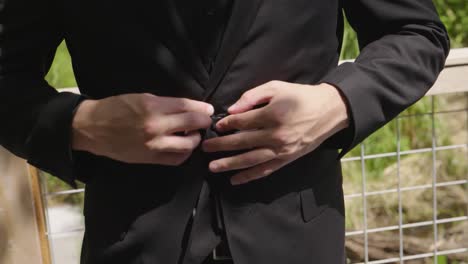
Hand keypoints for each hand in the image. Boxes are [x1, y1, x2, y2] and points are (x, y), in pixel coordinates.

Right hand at [72, 93, 213, 164]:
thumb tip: (188, 108)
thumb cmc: (116, 108)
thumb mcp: (142, 98)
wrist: (93, 128)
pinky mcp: (150, 159)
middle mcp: (156, 126)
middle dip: (203, 122)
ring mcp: (154, 145)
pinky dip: (184, 153)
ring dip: (195, 139)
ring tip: (193, 134)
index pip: (187, 107)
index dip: (202, 108)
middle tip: (205, 121)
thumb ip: (166, 104)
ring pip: (188, 145)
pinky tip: (183, 147)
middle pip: (192, 124)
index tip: (208, 109)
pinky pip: (176, 159)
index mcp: (153, 107)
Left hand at [202, 81, 348, 184]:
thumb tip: (232, 109)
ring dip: (230, 164)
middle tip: (204, 148)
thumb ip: (252, 96)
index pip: (241, 122)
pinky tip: (235, 179)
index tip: (216, 126)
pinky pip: (265, 170)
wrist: (328, 111)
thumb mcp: (276, 87)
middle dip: (221, 146)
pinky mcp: (287, 159)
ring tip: (213, 167)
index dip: (226, 124)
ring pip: (250, 160)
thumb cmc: (301, 96)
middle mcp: (276, 135)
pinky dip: (249, 176)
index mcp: (272, 115)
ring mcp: (281, 150)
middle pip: (242, 142)